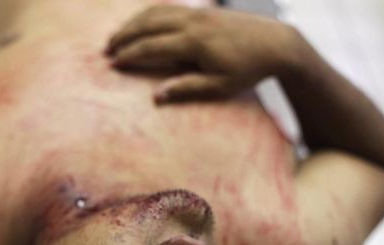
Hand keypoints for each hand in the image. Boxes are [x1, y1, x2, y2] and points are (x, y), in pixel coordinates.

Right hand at [106, 5, 300, 102]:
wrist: (276, 44)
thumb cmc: (248, 70)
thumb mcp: (219, 87)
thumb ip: (187, 89)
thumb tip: (156, 96)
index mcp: (195, 42)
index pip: (153, 47)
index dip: (131, 55)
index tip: (113, 63)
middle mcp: (193, 22)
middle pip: (149, 25)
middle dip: (125, 36)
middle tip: (107, 49)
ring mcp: (198, 12)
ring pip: (157, 12)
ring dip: (134, 22)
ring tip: (118, 35)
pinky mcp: (204, 9)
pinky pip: (169, 6)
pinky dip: (150, 12)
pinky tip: (142, 21)